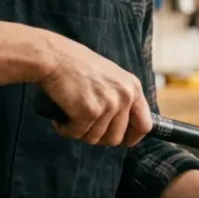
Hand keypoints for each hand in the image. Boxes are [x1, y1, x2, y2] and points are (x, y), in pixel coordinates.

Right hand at [37, 32, 151, 146]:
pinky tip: (60, 118)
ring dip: (80, 132)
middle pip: (116, 138)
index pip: (145, 125)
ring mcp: (109, 105)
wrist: (53, 57)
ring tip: (70, 117)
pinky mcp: (90, 112)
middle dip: (98, 137)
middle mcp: (125, 96)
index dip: (132, 137)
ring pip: (95, 138)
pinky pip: (77, 134)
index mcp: (133, 87)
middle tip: (84, 126)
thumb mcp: (110, 77)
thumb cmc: (76, 64)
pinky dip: (66, 130)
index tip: (121, 141)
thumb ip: (119, 97)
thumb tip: (121, 126)